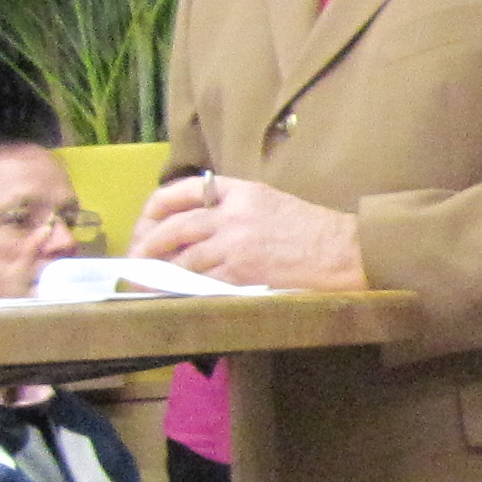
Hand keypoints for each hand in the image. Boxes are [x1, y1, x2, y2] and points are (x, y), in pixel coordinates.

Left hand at [134, 172, 364, 290]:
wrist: (344, 253)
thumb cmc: (311, 230)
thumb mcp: (270, 202)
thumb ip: (233, 205)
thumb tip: (193, 223)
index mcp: (241, 190)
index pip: (184, 189)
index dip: (157, 207)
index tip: (147, 221)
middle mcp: (233, 214)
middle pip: (174, 226)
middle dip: (148, 244)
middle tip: (137, 258)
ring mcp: (236, 245)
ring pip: (183, 258)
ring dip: (162, 271)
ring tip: (150, 280)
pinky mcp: (242, 273)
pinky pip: (201, 281)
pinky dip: (184, 287)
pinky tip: (176, 291)